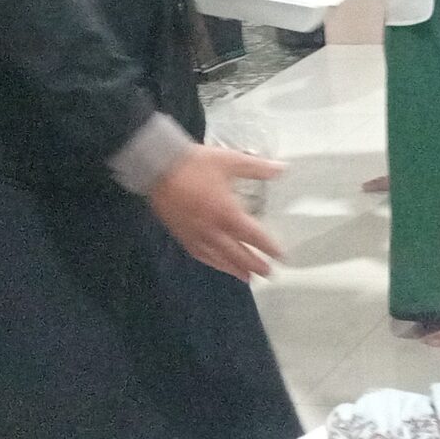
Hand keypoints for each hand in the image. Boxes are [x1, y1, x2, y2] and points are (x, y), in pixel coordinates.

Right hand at [146, 144, 286, 280]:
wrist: (158, 166)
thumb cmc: (195, 163)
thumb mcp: (230, 160)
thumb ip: (257, 167)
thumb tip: (281, 169)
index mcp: (227, 212)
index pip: (253, 236)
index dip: (268, 247)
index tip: (280, 257)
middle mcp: (213, 229)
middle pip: (237, 253)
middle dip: (254, 265)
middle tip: (268, 274)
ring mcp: (195, 234)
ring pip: (218, 258)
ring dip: (234, 269)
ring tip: (247, 278)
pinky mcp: (181, 234)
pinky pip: (199, 254)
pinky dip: (211, 262)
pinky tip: (217, 264)